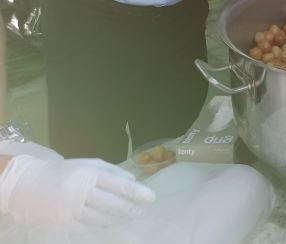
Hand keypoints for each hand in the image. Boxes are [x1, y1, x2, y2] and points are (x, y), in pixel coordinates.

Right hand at [0, 153, 154, 226]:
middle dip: (131, 209)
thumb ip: (112, 171)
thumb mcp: (88, 164)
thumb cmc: (64, 171)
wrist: (29, 184)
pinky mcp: (64, 222)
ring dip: (118, 219)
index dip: (138, 192)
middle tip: (141, 211)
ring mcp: (73, 208)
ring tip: (128, 217)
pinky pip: (88, 228)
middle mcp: (82, 191)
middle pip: (113, 204)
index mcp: (90, 173)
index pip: (120, 185)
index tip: (151, 197)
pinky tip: (110, 224)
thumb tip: (133, 181)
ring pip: (103, 217)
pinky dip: (102, 227)